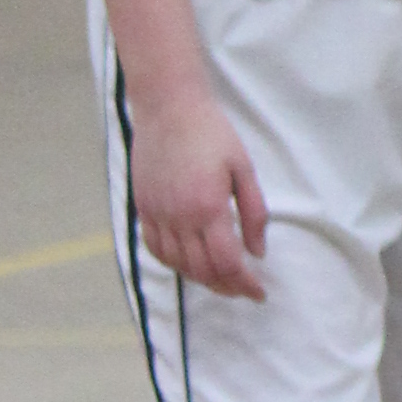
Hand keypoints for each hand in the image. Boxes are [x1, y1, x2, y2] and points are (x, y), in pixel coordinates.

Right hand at [129, 82, 268, 299]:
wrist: (168, 108)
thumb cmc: (212, 133)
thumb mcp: (243, 169)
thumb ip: (254, 213)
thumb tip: (258, 252)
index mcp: (208, 208)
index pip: (228, 263)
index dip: (245, 284)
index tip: (259, 293)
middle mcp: (179, 217)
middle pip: (202, 270)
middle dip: (226, 286)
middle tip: (243, 289)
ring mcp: (157, 214)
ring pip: (177, 264)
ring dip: (201, 278)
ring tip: (220, 279)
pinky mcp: (143, 207)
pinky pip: (156, 248)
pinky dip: (173, 263)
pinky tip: (188, 264)